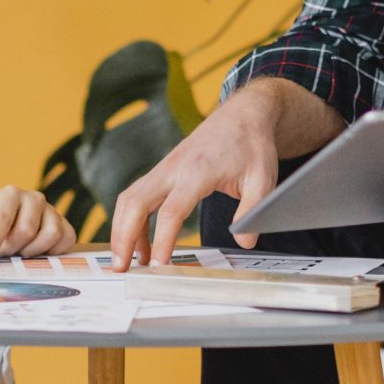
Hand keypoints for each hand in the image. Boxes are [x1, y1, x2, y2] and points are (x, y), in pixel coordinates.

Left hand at [0, 186, 76, 259]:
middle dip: (12, 248)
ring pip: (48, 235)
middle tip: (4, 253)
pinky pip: (64, 241)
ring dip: (32, 251)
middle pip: (25, 230)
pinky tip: (39, 252)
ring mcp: (53, 210)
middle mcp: (33, 198)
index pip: (2, 218)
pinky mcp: (66, 225)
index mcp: (9, 195)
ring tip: (21, 251)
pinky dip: (51, 252)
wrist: (16, 226)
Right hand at [104, 92, 280, 269]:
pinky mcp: (162, 172)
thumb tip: (243, 241)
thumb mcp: (263, 179)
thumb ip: (251, 211)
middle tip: (121, 267)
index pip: (171, 211)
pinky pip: (137, 197)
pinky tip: (142, 244)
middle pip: (135, 203)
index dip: (162, 240)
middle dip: (123, 237)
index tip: (158, 265)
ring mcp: (164, 169)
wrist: (242, 115)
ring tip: (127, 261)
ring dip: (122, 230)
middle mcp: (173, 169)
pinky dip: (132, 220)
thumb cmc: (251, 145)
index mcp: (197, 172)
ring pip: (130, 199)